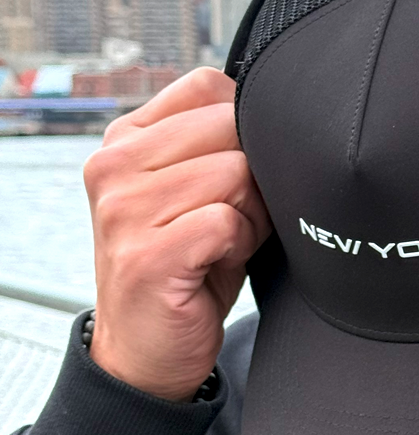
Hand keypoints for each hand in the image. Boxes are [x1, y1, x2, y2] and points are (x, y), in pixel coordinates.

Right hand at [83, 68, 271, 400]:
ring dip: (250, 216)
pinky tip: (215, 264)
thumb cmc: (191, 263)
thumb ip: (224, 145)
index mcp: (126, 138)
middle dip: (254, 178)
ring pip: (236, 174)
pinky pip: (227, 221)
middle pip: (232, 128)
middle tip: (229, 220)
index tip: (231, 178)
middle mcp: (114, 164)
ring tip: (221, 243)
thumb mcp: (201, 191)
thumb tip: (287, 114)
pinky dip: (239, 244)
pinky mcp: (146, 254)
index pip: (209, 87)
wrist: (150, 347)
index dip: (245, 131)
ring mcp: (124, 209)